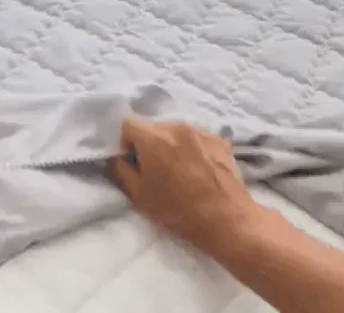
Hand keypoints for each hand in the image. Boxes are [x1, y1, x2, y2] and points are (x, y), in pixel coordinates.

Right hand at [109, 119, 260, 254]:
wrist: (227, 219)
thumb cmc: (178, 210)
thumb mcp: (139, 195)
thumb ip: (119, 169)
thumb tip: (116, 156)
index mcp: (154, 137)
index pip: (127, 124)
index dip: (125, 142)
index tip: (133, 162)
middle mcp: (176, 126)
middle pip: (152, 127)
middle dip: (148, 144)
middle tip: (155, 170)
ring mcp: (200, 130)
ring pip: (174, 131)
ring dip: (170, 145)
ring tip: (179, 170)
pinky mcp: (218, 138)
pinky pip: (194, 136)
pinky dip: (190, 147)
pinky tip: (197, 169)